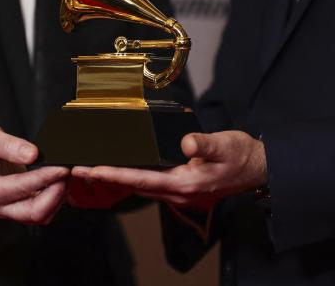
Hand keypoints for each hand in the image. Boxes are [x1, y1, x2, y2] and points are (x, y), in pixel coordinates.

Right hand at [0, 118, 67, 224]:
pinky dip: (54, 198)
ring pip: (41, 214)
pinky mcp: (18, 205)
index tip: (61, 168)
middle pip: (34, 212)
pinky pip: (41, 209)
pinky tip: (60, 181)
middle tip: (67, 172)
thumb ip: (10, 146)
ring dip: (57, 198)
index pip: (20, 189)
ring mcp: (8, 209)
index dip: (44, 179)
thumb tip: (33, 154)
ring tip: (66, 175)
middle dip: (55, 194)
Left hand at [72, 131, 266, 210]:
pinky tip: (119, 169)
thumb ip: (204, 143)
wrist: (257, 168)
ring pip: (139, 186)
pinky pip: (148, 183)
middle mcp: (178, 192)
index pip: (143, 179)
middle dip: (106, 178)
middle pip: (134, 185)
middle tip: (77, 169)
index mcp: (186, 183)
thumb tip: (187, 142)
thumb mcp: (225, 144)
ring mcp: (178, 191)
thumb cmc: (241, 156)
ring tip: (90, 168)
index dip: (116, 174)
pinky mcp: (179, 186)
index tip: (92, 170)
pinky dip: (130, 177)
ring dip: (115, 178)